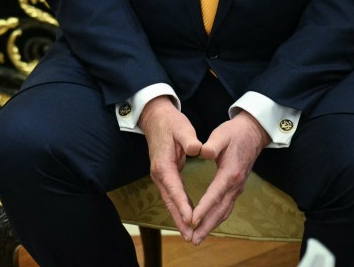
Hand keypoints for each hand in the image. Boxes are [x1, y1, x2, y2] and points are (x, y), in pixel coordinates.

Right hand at [139, 96, 202, 241]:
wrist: (155, 117)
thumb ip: (189, 139)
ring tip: (190, 234)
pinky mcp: (164, 175)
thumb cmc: (170, 122)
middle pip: (170, 201)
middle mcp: (159, 173)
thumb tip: (198, 148)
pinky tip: (188, 217)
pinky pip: (172, 196)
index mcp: (163, 164)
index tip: (192, 220)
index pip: (174, 189)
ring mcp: (160, 175)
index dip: (183, 205)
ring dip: (179, 218)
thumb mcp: (182, 127)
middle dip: (180, 220)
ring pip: (170, 201)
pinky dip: (179, 208)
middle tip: (191, 237)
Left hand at [189, 111, 269, 242]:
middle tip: (193, 239)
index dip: (203, 208)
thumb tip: (202, 151)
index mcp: (230, 173)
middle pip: (220, 210)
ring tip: (198, 237)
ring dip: (211, 226)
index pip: (215, 194)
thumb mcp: (222, 135)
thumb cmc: (234, 134)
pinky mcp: (236, 188)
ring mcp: (237, 188)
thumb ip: (212, 145)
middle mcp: (235, 185)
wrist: (252, 134)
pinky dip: (217, 219)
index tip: (192, 220)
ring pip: (224, 212)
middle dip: (206, 226)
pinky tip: (208, 224)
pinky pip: (226, 208)